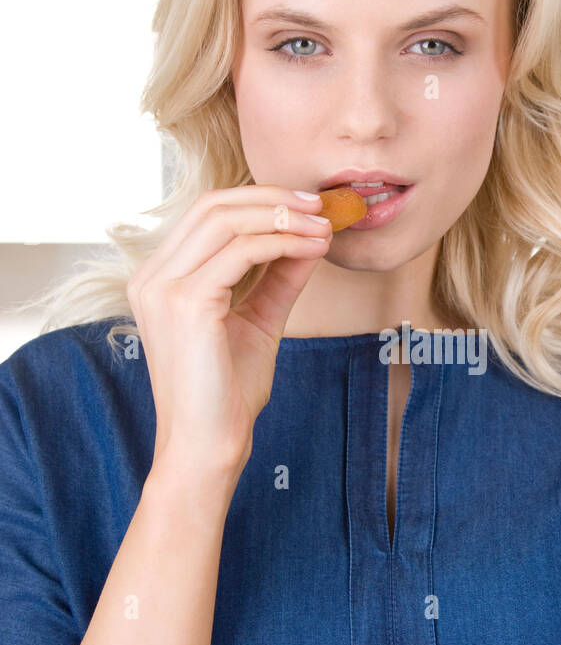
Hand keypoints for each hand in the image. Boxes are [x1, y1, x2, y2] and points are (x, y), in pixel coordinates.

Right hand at [127, 185, 331, 473]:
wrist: (208, 445)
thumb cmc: (226, 393)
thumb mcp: (258, 320)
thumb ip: (278, 277)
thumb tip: (312, 236)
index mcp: (159, 278)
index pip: (206, 214)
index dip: (259, 201)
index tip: (307, 207)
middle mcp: (152, 277)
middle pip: (213, 205)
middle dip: (272, 198)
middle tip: (321, 206)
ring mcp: (163, 288)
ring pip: (226, 220)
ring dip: (283, 217)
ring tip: (324, 226)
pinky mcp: (186, 303)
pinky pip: (242, 251)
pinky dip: (282, 242)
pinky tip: (312, 248)